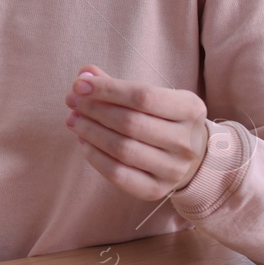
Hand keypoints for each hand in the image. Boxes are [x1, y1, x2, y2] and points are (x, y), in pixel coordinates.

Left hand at [64, 64, 208, 199]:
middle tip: (72, 101)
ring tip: (73, 120)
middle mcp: (186, 141)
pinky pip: (117, 174)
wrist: (191, 157)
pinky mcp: (157, 190)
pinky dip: (94, 156)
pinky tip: (83, 142)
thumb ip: (117, 85)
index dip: (107, 89)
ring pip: (122, 149)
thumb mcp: (151, 96)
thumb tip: (84, 74)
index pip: (143, 96)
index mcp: (190, 109)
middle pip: (130, 123)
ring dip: (90, 132)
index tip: (79, 84)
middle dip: (94, 109)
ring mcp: (173, 169)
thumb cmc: (162, 118)